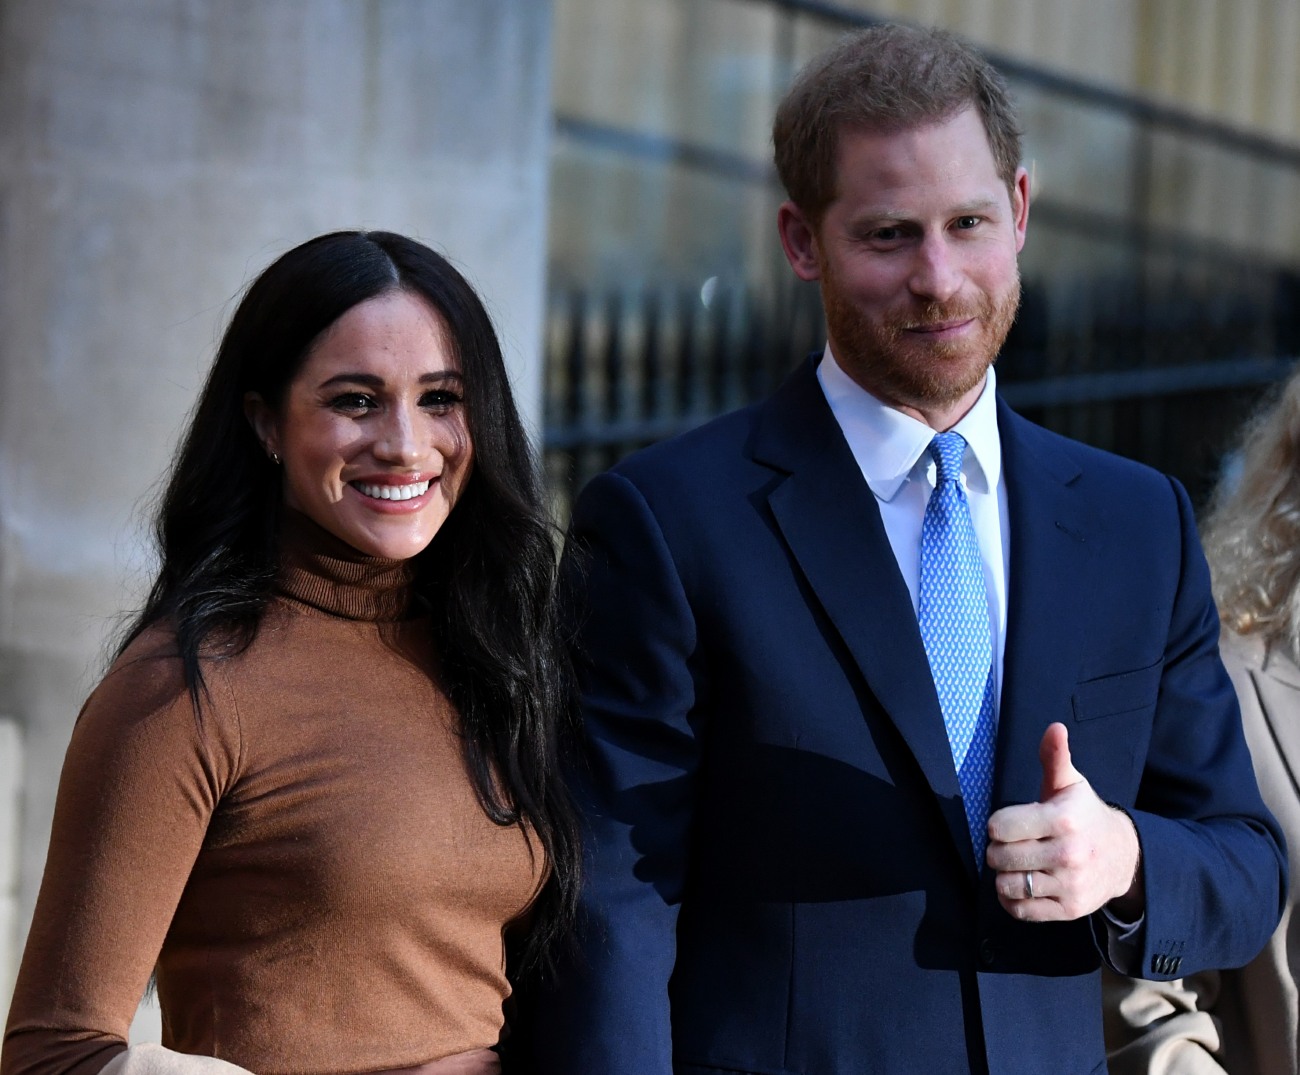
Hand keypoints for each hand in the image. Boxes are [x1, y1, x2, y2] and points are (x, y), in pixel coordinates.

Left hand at [985, 722, 1141, 920]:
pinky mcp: (1069, 910)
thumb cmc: (1086, 814)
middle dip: (998, 849)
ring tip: (1016, 863)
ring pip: (1008, 885)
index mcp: (1063, 820)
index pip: (1001, 827)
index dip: (997, 824)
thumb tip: (1054, 728)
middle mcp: (1068, 854)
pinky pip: (1021, 910)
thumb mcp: (1071, 783)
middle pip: (1000, 857)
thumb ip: (1055, 757)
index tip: (1008, 823)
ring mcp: (1069, 885)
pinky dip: (1012, 900)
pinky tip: (1021, 884)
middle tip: (1010, 844)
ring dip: (1004, 875)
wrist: (1124, 856)